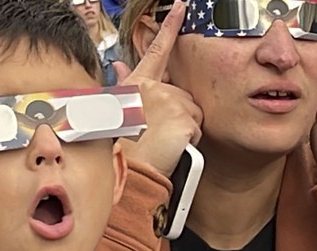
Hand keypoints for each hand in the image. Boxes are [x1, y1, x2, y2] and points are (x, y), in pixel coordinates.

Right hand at [112, 1, 202, 177]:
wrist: (129, 170)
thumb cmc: (123, 146)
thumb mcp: (121, 112)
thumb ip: (125, 85)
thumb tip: (120, 66)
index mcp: (137, 84)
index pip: (157, 50)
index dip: (169, 27)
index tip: (180, 8)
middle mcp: (153, 87)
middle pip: (183, 96)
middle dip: (179, 116)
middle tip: (159, 134)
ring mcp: (169, 100)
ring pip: (192, 114)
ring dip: (184, 130)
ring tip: (164, 141)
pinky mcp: (183, 117)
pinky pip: (197, 130)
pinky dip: (189, 142)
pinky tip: (172, 147)